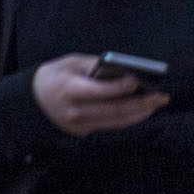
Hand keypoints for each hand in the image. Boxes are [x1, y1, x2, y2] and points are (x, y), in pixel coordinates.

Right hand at [32, 54, 169, 135]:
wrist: (32, 100)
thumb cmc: (55, 75)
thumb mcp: (70, 62)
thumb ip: (95, 65)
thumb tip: (124, 70)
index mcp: (69, 89)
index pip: (98, 91)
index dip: (119, 87)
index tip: (137, 80)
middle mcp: (75, 111)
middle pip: (113, 110)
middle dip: (140, 104)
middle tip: (161, 97)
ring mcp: (79, 125)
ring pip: (115, 122)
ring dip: (140, 113)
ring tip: (157, 103)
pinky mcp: (84, 132)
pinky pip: (111, 125)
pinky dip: (129, 118)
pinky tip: (143, 110)